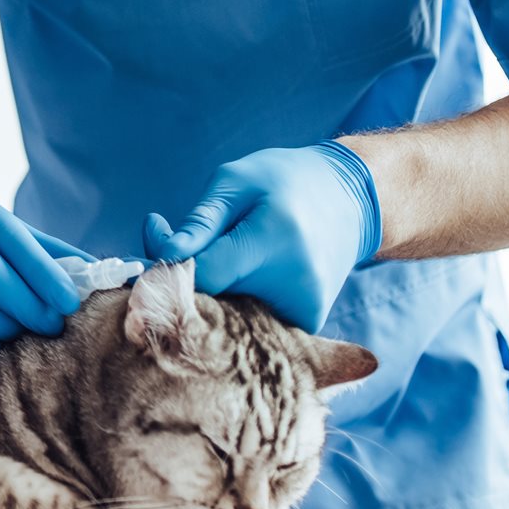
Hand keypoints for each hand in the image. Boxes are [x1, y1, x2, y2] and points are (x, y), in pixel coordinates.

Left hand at [144, 142, 381, 330]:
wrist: (349, 200)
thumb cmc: (282, 182)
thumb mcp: (235, 182)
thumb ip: (199, 222)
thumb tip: (162, 254)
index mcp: (272, 242)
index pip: (201, 274)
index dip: (167, 260)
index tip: (159, 232)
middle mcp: (293, 286)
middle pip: (211, 301)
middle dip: (184, 275)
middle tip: (183, 240)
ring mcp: (303, 312)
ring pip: (227, 317)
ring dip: (210, 291)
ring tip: (226, 253)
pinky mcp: (307, 326)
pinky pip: (250, 323)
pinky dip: (234, 302)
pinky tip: (245, 273)